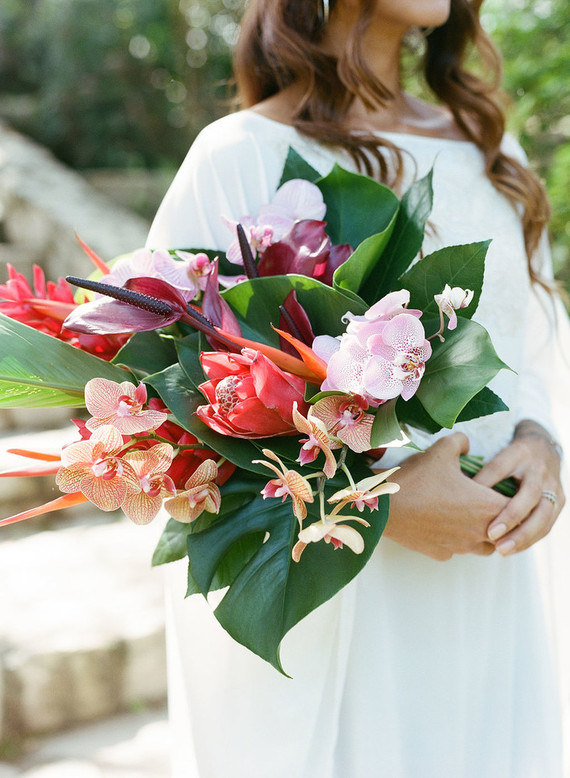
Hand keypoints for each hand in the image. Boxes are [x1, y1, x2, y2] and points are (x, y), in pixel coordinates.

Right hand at [382, 432, 508, 560]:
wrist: (384, 506)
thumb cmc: (417, 478)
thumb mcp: (442, 450)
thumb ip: (462, 442)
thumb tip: (468, 444)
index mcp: (486, 506)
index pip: (518, 509)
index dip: (514, 499)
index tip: (502, 489)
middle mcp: (478, 532)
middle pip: (506, 532)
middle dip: (501, 519)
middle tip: (486, 502)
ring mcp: (460, 546)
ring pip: (484, 547)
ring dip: (481, 533)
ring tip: (467, 516)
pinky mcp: (441, 554)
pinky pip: (457, 549)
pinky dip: (456, 539)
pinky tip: (443, 524)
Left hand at [473, 420, 564, 555]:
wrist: (543, 449)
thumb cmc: (509, 457)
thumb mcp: (493, 454)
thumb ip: (477, 469)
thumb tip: (452, 487)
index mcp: (518, 453)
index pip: (499, 468)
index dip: (485, 485)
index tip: (470, 504)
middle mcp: (538, 470)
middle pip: (529, 495)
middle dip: (511, 517)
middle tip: (490, 535)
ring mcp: (553, 486)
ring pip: (543, 514)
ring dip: (523, 535)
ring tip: (501, 550)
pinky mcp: (560, 501)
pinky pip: (547, 525)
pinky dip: (530, 539)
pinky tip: (512, 549)